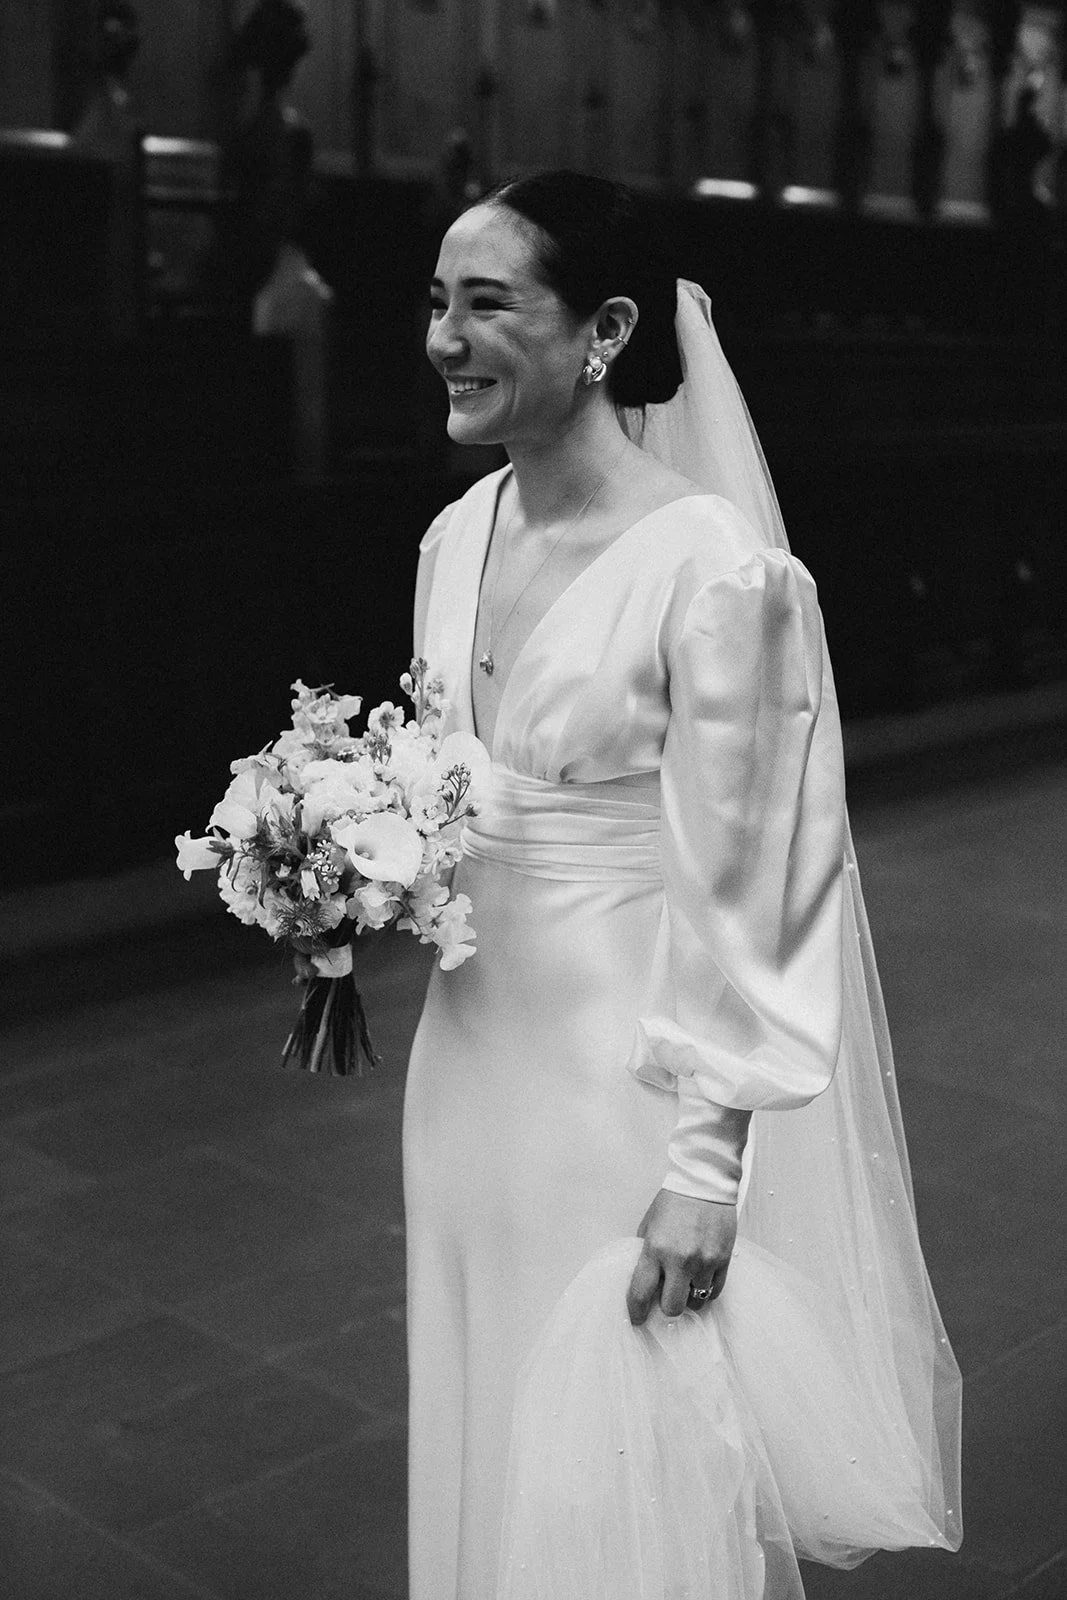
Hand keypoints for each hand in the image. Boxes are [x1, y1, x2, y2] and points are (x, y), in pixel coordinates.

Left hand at [626, 1188, 736, 1325]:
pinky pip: (715, 1291)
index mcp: (655, 1249)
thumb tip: (645, 1278)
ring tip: (686, 1283)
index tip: (637, 1318)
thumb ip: (646, 1253)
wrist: (704, 1183)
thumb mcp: (649, 1224)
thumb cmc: (673, 1201)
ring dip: (689, 1297)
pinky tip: (700, 1280)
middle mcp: (680, 1260)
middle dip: (667, 1307)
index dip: (637, 1311)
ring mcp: (704, 1261)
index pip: (641, 1292)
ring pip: (696, 1302)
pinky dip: (706, 1290)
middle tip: (666, 1298)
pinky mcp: (723, 1260)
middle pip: (672, 1306)